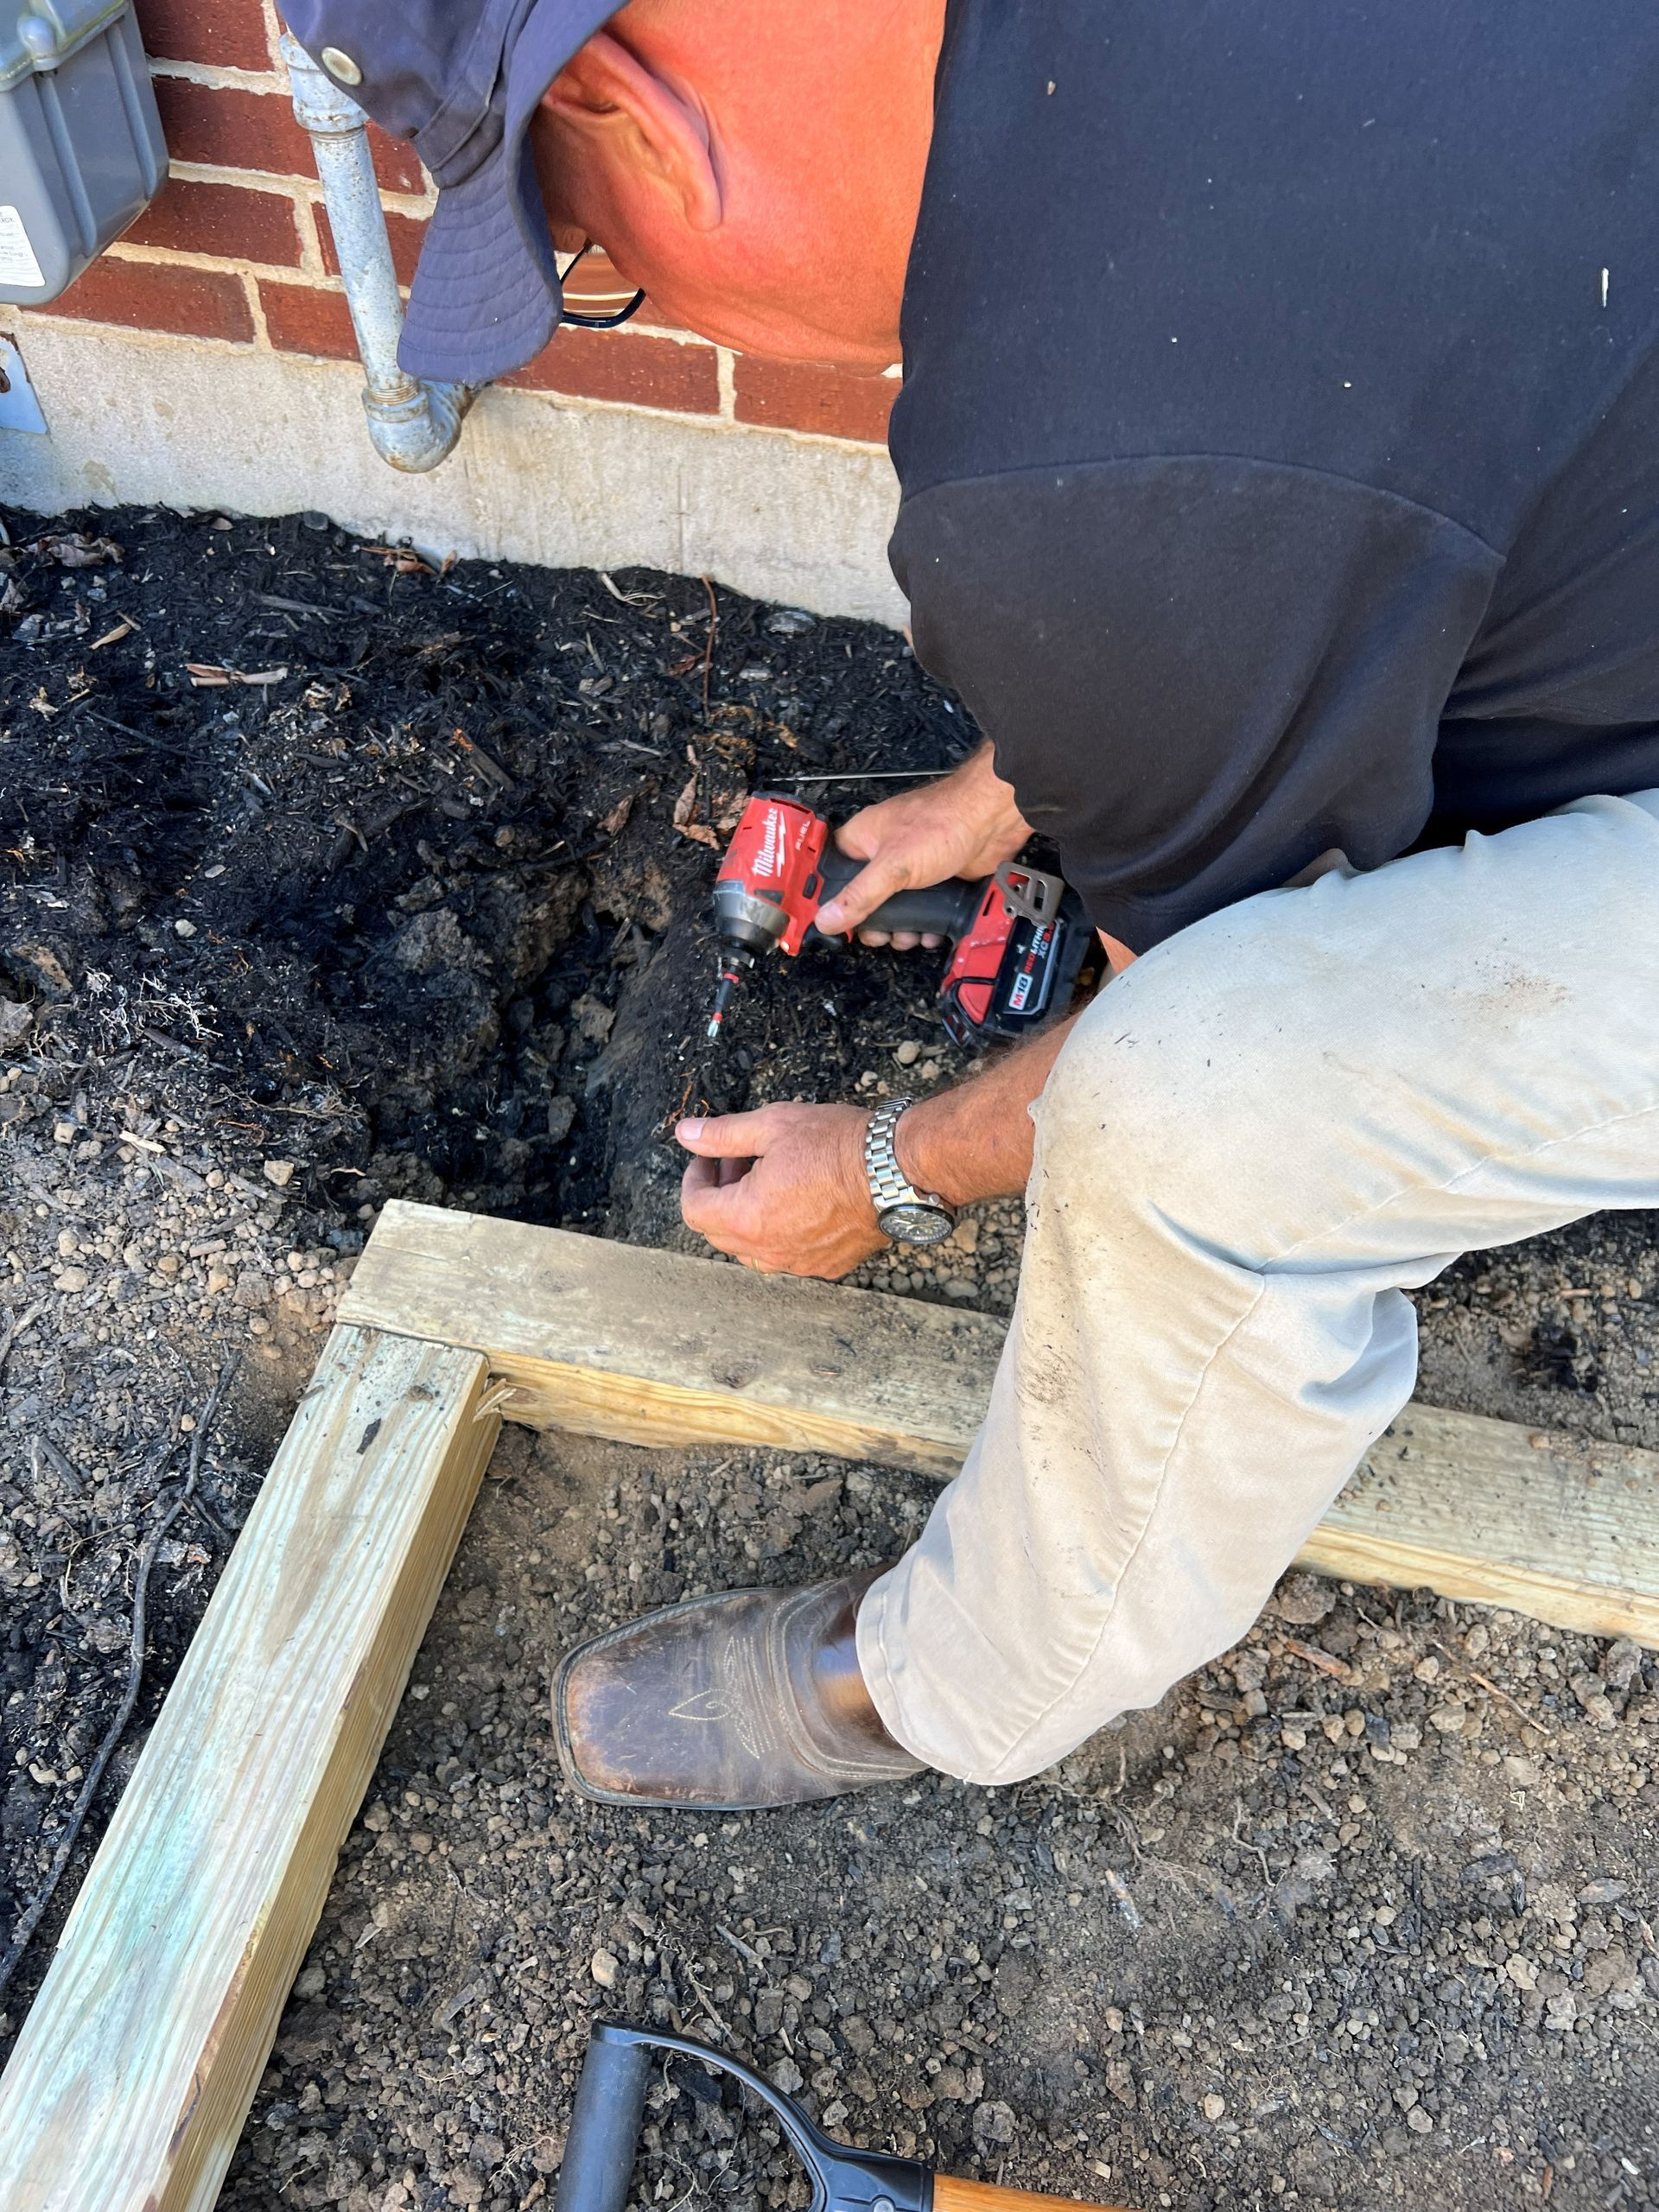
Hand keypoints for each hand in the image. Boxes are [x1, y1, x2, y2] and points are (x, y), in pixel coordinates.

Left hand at [676, 1103, 883, 1278]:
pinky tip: (799, 1200)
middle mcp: (769, 1250)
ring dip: (747, 1217)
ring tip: (770, 1180)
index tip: (708, 1158)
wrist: (897, 1169)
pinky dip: (780, 1232)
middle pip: (719, 1233)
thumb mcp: (773, 1126)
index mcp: (747, 1217)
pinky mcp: (826, 1265)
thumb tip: (685, 1134)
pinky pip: (787, 1255)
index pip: (694, 1209)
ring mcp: (799, 1262)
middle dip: (720, 1196)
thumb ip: (723, 1135)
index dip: (694, 1179)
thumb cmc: (838, 1144)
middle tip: (739, 1162)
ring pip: (751, 1250)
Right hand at [817, 742, 1031, 948]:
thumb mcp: (893, 866)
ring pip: (894, 909)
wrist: (992, 820)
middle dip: (873, 924)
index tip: (827, 922)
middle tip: (879, 935)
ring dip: (901, 929)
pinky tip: (930, 931)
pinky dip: (925, 925)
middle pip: (863, 898)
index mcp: (862, 839)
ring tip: (908, 936)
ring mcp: (910, 868)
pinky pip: (921, 911)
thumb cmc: (943, 821)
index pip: (830, 872)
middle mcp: (883, 853)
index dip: (826, 899)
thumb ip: (859, 896)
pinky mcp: (934, 881)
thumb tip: (827, 918)